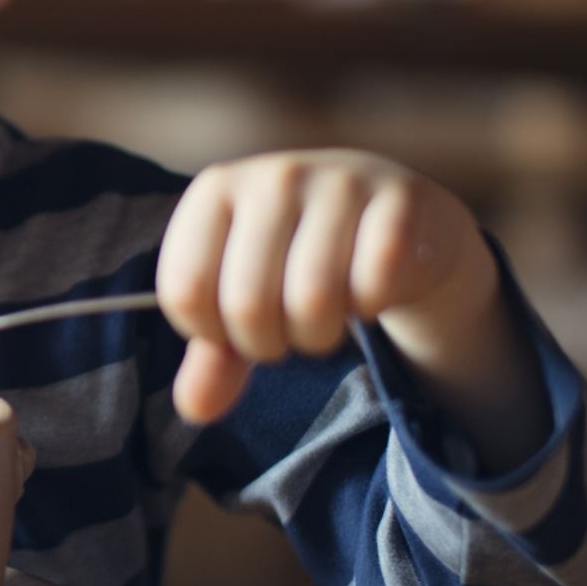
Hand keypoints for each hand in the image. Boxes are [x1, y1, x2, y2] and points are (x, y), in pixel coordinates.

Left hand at [156, 149, 529, 443]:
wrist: (396, 216)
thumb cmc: (299, 258)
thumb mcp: (244, 299)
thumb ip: (212, 356)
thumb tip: (194, 409)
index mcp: (215, 189)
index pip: (185, 292)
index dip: (212, 334)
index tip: (234, 326)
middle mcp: (273, 176)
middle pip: (247, 306)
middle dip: (268, 344)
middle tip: (286, 330)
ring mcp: (338, 182)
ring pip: (313, 302)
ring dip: (318, 336)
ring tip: (324, 318)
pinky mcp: (400, 200)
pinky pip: (374, 288)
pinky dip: (371, 309)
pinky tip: (369, 291)